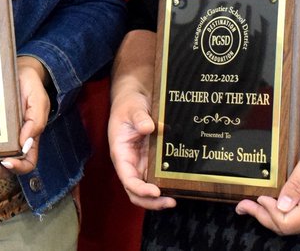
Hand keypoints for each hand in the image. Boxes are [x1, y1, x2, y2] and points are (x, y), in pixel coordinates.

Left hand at [0, 56, 49, 178]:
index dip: (17, 167)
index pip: (26, 163)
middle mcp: (12, 142)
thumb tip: (24, 143)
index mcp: (28, 138)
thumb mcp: (38, 99)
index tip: (7, 162)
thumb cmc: (29, 85)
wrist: (16, 70)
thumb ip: (36, 120)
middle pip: (4, 168)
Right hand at [107, 87, 174, 210]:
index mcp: (121, 153)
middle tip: (170, 202)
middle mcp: (130, 163)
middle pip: (135, 191)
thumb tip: (148, 128)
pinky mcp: (151, 161)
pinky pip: (157, 178)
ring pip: (147, 188)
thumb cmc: (129, 104)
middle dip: (151, 201)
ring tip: (175, 198)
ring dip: (159, 198)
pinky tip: (179, 185)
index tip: (155, 191)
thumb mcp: (132, 108)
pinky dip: (166, 184)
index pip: (127, 178)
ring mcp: (140, 163)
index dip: (139, 189)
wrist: (135, 99)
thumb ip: (139, 118)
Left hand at [235, 121, 299, 234]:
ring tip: (255, 202)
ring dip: (274, 215)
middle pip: (290, 227)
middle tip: (244, 204)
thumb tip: (281, 205)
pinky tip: (277, 198)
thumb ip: (296, 183)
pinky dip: (286, 210)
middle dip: (264, 218)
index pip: (288, 223)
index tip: (256, 197)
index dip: (267, 215)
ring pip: (297, 222)